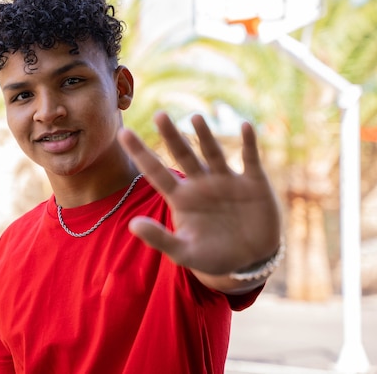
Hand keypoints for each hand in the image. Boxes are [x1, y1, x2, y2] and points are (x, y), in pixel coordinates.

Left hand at [117, 111, 280, 276]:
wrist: (251, 260)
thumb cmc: (214, 256)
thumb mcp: (184, 253)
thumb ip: (160, 239)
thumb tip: (132, 225)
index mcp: (181, 197)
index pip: (155, 171)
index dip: (140, 153)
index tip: (123, 134)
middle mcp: (200, 183)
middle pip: (183, 154)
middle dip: (171, 136)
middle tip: (159, 115)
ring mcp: (226, 180)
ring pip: (212, 152)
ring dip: (205, 136)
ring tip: (195, 118)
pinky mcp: (253, 182)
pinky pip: (249, 158)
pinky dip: (249, 143)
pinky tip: (246, 126)